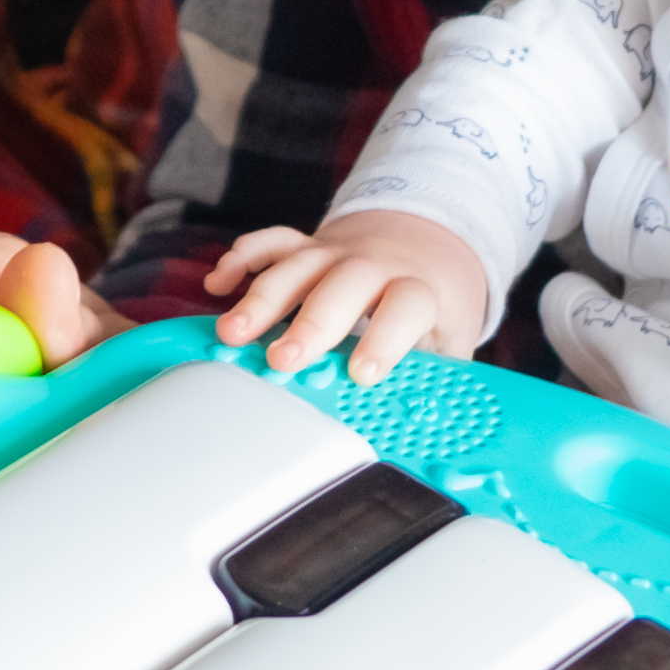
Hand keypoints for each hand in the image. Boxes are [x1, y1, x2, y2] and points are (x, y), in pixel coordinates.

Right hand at [205, 210, 488, 383]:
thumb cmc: (435, 300)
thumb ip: (436, 377)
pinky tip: (218, 285)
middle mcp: (372, 265)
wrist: (426, 240)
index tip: (362, 374)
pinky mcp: (307, 245)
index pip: (405, 306)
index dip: (384, 338)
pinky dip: (242, 258)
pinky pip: (272, 242)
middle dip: (308, 323)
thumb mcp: (451, 338)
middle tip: (281, 361)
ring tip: (232, 334)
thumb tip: (420, 428)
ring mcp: (335, 252)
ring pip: (297, 265)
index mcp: (416, 288)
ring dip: (261, 298)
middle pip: (341, 284)